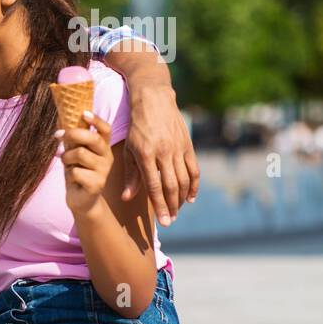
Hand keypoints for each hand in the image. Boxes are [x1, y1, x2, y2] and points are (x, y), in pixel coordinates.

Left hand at [58, 112, 111, 215]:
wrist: (81, 200)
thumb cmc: (77, 173)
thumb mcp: (74, 153)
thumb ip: (72, 139)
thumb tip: (61, 118)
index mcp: (103, 147)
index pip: (105, 129)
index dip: (96, 120)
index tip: (83, 113)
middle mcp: (107, 157)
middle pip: (92, 138)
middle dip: (73, 134)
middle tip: (59, 135)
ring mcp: (104, 171)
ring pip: (80, 154)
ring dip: (67, 157)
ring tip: (67, 164)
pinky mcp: (97, 184)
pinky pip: (76, 172)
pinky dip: (68, 174)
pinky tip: (73, 179)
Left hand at [123, 83, 198, 225]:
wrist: (153, 102)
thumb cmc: (136, 128)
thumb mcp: (128, 150)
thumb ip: (130, 175)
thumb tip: (128, 198)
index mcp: (146, 155)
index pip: (155, 187)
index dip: (160, 206)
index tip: (164, 222)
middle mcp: (164, 153)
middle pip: (172, 187)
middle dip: (172, 207)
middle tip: (171, 221)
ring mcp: (178, 149)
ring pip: (184, 180)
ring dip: (182, 198)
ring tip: (177, 211)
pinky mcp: (188, 145)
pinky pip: (194, 169)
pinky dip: (194, 185)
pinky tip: (191, 198)